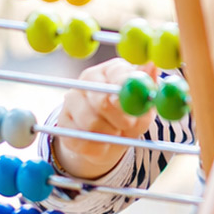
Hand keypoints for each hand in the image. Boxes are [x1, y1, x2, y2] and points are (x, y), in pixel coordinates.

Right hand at [50, 60, 159, 180]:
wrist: (108, 141)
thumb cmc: (130, 117)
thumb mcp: (144, 106)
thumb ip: (148, 89)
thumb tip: (151, 65)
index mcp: (112, 70)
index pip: (118, 74)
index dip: (129, 93)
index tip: (136, 106)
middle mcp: (88, 79)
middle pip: (103, 100)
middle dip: (121, 119)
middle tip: (129, 125)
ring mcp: (72, 99)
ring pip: (92, 123)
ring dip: (110, 134)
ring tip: (116, 133)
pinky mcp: (62, 122)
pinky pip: (81, 140)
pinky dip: (97, 147)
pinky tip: (103, 143)